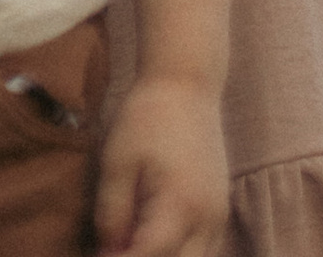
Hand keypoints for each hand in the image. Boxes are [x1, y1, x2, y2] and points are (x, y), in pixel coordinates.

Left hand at [94, 76, 229, 256]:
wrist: (186, 82)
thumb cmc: (147, 117)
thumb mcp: (117, 162)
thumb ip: (112, 213)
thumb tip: (107, 254)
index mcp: (180, 205)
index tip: (101, 255)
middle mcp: (207, 218)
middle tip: (119, 250)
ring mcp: (219, 215)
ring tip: (135, 243)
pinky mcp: (221, 209)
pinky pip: (205, 250)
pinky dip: (183, 255)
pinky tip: (157, 241)